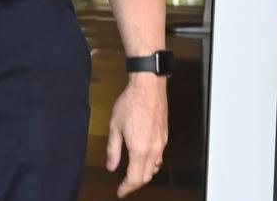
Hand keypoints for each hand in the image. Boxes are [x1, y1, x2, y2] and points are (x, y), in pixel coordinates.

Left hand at [106, 74, 167, 197]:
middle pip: (146, 177)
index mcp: (139, 150)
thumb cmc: (130, 103)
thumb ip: (113, 149)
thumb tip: (111, 167)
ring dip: (144, 174)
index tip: (119, 192)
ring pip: (155, 168)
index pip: (134, 178)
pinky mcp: (165, 136)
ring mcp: (161, 143)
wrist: (148, 86)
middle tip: (125, 184)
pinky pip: (159, 157)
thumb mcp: (115, 125)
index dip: (126, 188)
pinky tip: (144, 157)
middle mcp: (153, 150)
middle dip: (135, 183)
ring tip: (134, 173)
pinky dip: (151, 163)